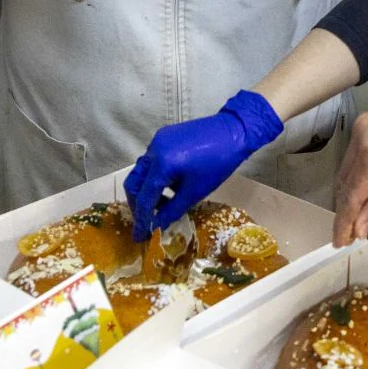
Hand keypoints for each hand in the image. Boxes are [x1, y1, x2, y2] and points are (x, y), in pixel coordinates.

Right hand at [126, 91, 282, 240]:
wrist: (233, 132)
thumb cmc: (218, 164)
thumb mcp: (195, 192)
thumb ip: (172, 210)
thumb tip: (157, 226)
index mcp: (161, 164)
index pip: (144, 198)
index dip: (142, 220)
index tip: (140, 236)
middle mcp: (153, 150)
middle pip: (134, 183)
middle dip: (138, 204)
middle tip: (147, 221)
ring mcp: (156, 141)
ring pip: (141, 171)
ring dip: (147, 190)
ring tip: (163, 204)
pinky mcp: (163, 136)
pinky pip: (152, 160)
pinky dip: (155, 176)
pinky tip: (170, 185)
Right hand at [333, 102, 367, 245]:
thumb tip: (357, 230)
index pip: (351, 194)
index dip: (344, 222)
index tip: (340, 243)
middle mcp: (360, 135)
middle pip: (345, 182)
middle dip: (346, 209)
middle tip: (348, 235)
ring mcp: (361, 127)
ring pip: (347, 169)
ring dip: (350, 193)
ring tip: (356, 218)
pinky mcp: (365, 124)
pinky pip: (355, 156)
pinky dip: (358, 175)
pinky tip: (363, 193)